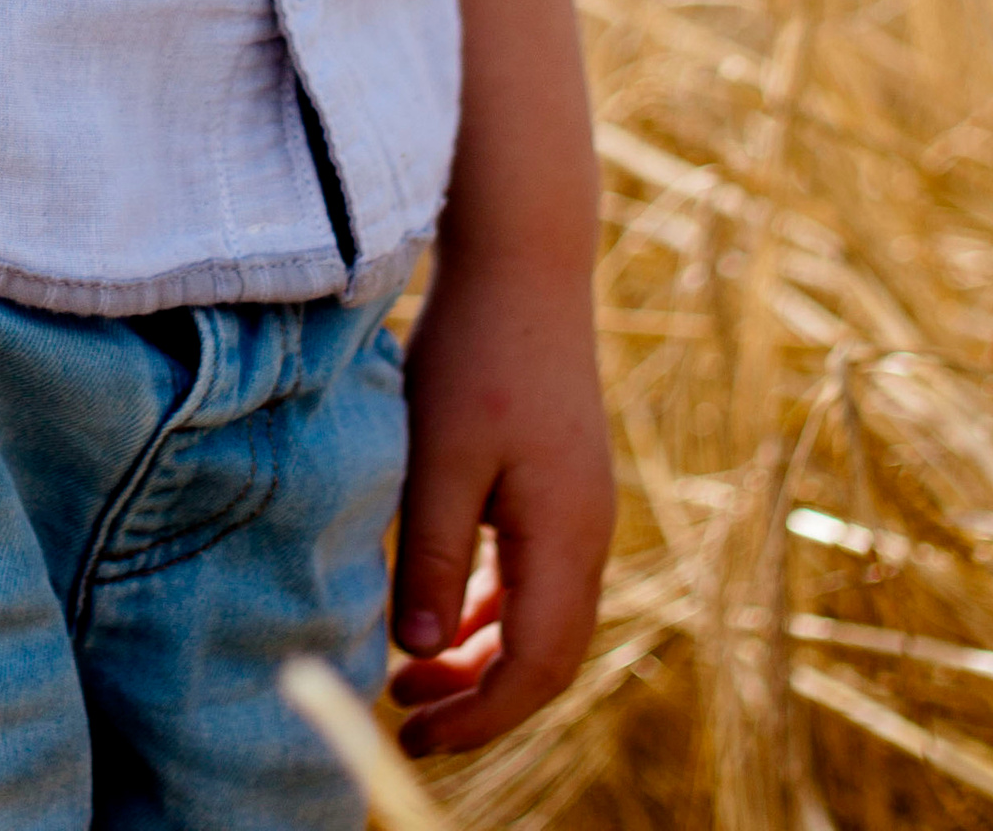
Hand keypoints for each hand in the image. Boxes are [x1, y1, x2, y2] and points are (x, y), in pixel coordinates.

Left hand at [385, 240, 614, 757]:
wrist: (522, 259)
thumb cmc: (474, 350)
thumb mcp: (439, 457)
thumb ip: (431, 556)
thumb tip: (421, 655)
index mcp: (566, 536)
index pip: (534, 665)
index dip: (480, 716)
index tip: (415, 734)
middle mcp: (586, 533)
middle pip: (546, 655)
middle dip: (481, 699)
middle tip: (405, 716)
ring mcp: (578, 507)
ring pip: (540, 617)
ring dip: (481, 655)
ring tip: (409, 676)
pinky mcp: (559, 482)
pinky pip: (533, 576)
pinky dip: (490, 609)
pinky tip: (441, 614)